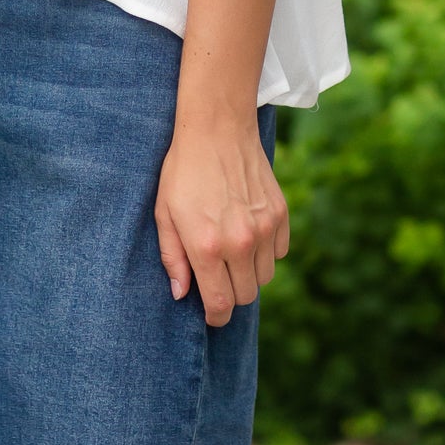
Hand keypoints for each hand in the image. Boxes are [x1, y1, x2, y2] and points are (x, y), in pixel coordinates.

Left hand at [155, 116, 289, 326]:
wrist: (217, 128)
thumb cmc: (183, 170)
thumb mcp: (164, 213)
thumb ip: (172, 258)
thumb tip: (181, 294)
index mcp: (207, 246)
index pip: (221, 305)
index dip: (215, 317)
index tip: (210, 313)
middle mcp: (240, 242)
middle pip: (246, 296)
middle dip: (231, 295)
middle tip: (217, 277)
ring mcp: (264, 227)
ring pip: (265, 276)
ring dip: (249, 273)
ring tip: (231, 252)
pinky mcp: (281, 213)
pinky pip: (279, 252)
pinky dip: (266, 251)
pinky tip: (248, 232)